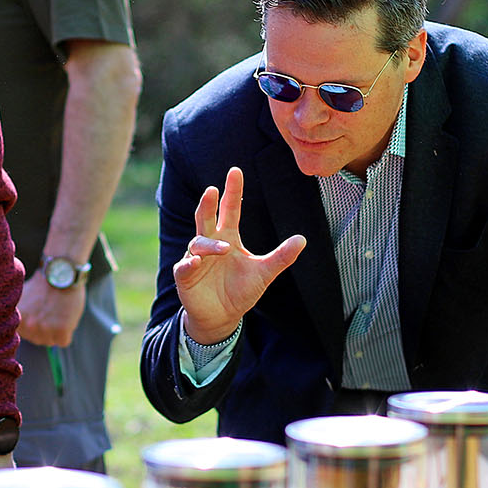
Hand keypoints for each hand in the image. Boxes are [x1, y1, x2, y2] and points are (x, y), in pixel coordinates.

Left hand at [17, 272, 84, 347]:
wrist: (60, 272)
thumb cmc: (43, 284)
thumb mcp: (23, 299)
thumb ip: (22, 316)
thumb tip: (23, 332)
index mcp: (17, 319)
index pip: (25, 336)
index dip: (33, 325)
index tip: (39, 314)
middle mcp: (29, 326)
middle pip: (38, 340)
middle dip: (44, 330)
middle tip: (51, 312)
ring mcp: (45, 329)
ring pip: (51, 342)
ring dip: (56, 332)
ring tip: (58, 313)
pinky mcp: (61, 330)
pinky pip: (63, 342)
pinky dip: (67, 332)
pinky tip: (65, 317)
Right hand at [174, 167, 305, 344]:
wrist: (222, 317)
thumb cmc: (240, 290)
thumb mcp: (264, 273)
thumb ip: (281, 256)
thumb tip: (302, 239)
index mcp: (228, 237)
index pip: (230, 209)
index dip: (233, 191)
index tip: (235, 171)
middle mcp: (210, 243)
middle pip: (206, 217)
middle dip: (208, 204)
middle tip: (212, 190)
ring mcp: (196, 259)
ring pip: (198, 243)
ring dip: (209, 245)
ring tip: (224, 249)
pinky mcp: (186, 276)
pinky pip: (185, 266)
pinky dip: (190, 263)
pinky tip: (196, 262)